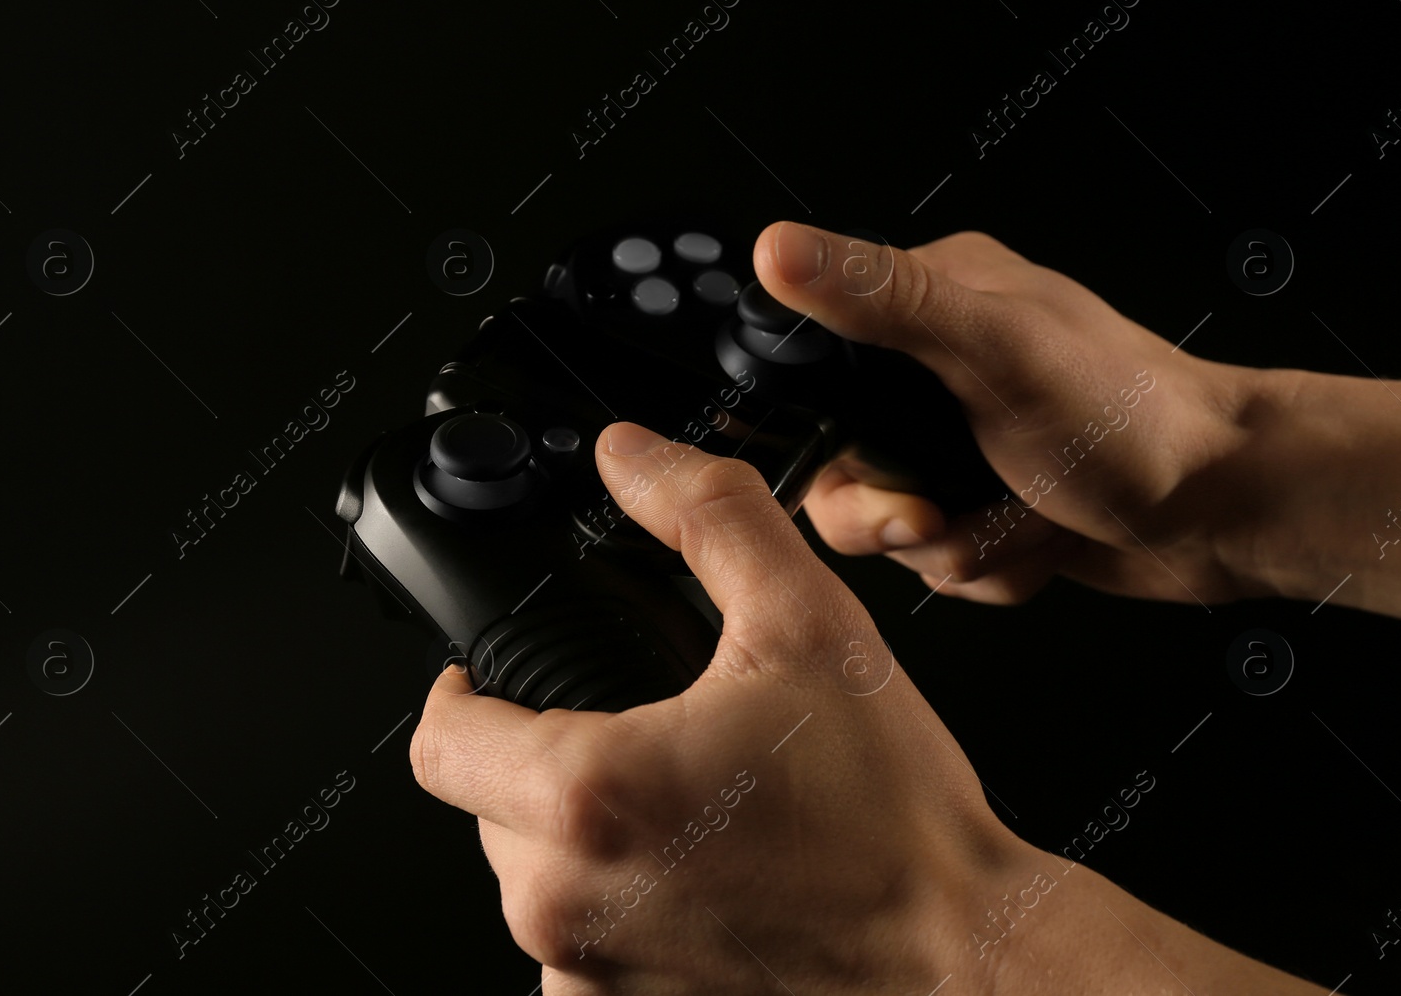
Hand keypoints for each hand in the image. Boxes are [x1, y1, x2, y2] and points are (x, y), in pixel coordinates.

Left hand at [408, 423, 1332, 993]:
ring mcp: (590, 974)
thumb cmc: (892, 819)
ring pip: (533, 875)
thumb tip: (633, 456)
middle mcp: (568, 903)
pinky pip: (577, 943)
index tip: (493, 676)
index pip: (439, 740)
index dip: (458, 690)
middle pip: (485, 804)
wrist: (961, 954)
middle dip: (541, 756)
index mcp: (589, 796)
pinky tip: (697, 874)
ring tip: (684, 806)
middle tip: (642, 732)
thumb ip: (707, 516)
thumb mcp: (805, 623)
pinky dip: (617, 899)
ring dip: (581, 832)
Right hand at [754, 222, 1278, 607]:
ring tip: (1015, 520)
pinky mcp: (987, 503)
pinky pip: (941, 560)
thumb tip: (779, 249)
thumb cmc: (1134, 417)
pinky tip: (1039, 539)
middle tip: (940, 511)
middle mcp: (940, 373)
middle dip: (895, 513)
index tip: (871, 462)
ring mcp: (963, 444)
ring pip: (890, 525)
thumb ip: (879, 299)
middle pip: (842, 466)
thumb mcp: (993, 348)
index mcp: (932, 305)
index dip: (825, 433)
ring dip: (952, 544)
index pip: (814, 368)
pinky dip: (989, 567)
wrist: (1225, 508)